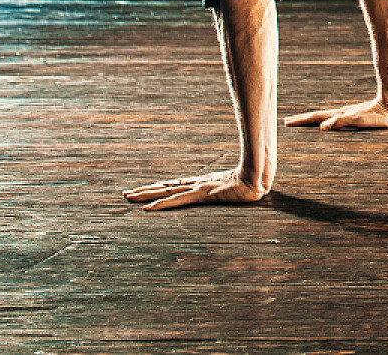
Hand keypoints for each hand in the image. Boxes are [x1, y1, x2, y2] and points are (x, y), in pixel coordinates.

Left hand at [123, 169, 265, 210]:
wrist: (262, 178)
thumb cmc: (257, 180)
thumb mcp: (246, 185)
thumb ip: (245, 184)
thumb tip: (257, 186)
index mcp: (206, 183)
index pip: (177, 185)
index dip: (161, 187)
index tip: (146, 189)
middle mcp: (198, 184)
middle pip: (167, 187)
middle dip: (145, 190)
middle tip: (125, 194)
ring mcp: (199, 188)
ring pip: (166, 191)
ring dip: (146, 194)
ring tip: (128, 197)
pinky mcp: (201, 194)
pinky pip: (177, 200)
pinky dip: (161, 204)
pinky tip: (147, 208)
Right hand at [285, 97, 387, 129]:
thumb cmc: (378, 117)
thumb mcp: (358, 120)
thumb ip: (341, 121)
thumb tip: (323, 127)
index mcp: (339, 115)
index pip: (316, 117)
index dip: (301, 120)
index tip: (287, 122)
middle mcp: (341, 114)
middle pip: (317, 116)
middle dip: (302, 119)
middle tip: (288, 122)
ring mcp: (347, 114)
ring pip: (325, 117)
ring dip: (312, 120)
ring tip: (303, 122)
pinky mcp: (355, 117)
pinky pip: (335, 120)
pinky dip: (326, 122)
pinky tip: (327, 124)